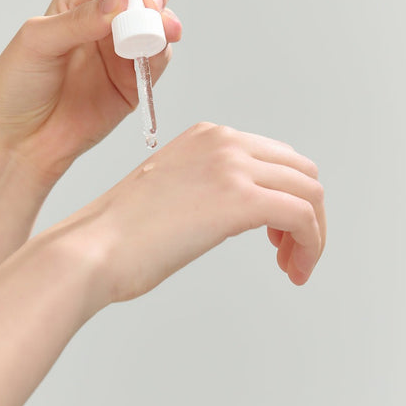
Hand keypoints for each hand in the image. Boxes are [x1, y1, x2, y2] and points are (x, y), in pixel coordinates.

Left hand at [0, 0, 181, 185]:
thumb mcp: (38, 41)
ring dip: (162, 24)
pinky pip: (156, 62)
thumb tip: (123, 1)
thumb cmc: (19, 86)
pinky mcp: (133, 84)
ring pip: (155, 28)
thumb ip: (81, 20)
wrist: (23, 140)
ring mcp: (120, 55)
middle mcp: (104, 25)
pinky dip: (160, 53)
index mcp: (77, 3)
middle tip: (155, 4)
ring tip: (158, 30)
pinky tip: (153, 51)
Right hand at [54, 122, 325, 302]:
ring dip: (311, 232)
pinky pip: (303, 217)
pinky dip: (311, 245)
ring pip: (309, 192)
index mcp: (207, 137)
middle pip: (300, 172)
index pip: (275, 158)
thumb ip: (211, 186)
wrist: (93, 247)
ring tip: (293, 264)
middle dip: (306, 213)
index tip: (277, 231)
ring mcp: (232, 166)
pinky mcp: (240, 200)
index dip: (286, 195)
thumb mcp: (174, 190)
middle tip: (289, 250)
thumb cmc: (122, 232)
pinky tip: (295, 268)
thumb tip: (241, 208)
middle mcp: (223, 141)